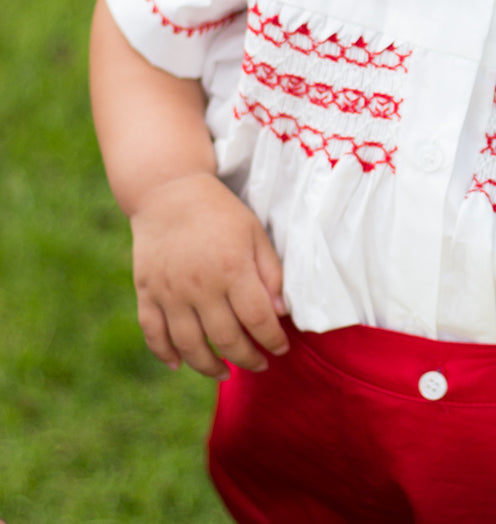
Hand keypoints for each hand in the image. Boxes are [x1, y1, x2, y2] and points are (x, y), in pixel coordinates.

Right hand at [129, 173, 288, 378]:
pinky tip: (179, 365)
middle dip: (248, 358)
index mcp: (232, 269)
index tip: (281, 349)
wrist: (169, 192)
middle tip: (260, 365)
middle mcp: (200, 286)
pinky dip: (165, 354)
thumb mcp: (255, 234)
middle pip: (226, 339)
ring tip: (225, 372)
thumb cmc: (220, 212)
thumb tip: (280, 313)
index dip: (272, 340)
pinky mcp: (146, 292)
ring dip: (209, 366)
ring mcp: (170, 292)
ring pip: (189, 345)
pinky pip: (153, 333)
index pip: (258, 320)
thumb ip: (270, 273)